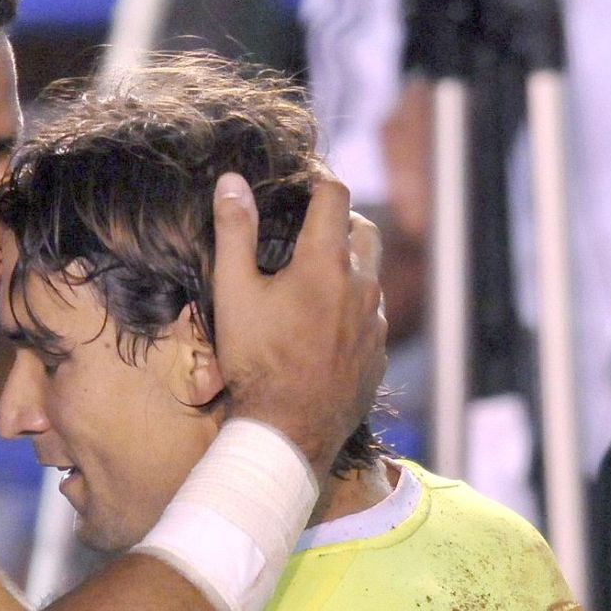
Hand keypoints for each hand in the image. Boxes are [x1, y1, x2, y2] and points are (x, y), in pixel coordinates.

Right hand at [210, 171, 386, 470]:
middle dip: (341, 219)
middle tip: (310, 227)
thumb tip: (232, 182)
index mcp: (327, 262)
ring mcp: (376, 322)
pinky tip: (324, 326)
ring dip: (348, 267)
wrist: (290, 432)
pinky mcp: (378, 354)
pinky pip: (372, 317)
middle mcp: (362, 285)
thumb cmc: (257, 362)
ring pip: (371, 275)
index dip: (318, 179)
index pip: (334, 195)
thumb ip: (234, 232)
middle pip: (364, 229)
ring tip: (313, 280)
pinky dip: (353, 308)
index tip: (303, 179)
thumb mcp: (234, 294)